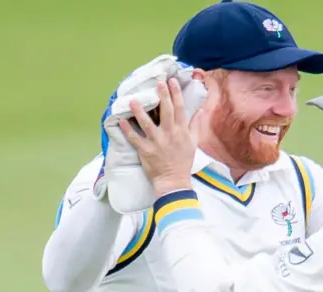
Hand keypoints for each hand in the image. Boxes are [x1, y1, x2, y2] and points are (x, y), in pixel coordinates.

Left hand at [119, 78, 203, 196]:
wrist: (174, 180)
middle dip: (162, 96)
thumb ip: (196, 125)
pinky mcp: (145, 150)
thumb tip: (201, 110)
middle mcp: (170, 134)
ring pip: (147, 123)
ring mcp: (157, 142)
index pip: (180, 109)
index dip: (176, 94)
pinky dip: (127, 129)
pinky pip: (135, 138)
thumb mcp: (194, 142)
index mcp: (182, 131)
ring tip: (133, 100)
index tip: (172, 81)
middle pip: (166, 112)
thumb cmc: (183, 161)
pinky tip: (121, 120)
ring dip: (140, 111)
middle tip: (158, 83)